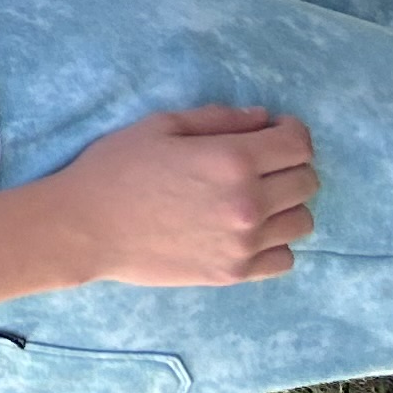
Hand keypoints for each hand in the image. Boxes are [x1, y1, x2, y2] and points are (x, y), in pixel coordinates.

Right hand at [45, 107, 316, 285]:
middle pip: (307, 181)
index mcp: (232, 160)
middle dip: (290, 164)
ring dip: (285, 204)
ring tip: (254, 198)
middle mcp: (248, 203)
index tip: (276, 130)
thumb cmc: (115, 168)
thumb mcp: (159, 126)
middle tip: (262, 162)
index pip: (298, 144)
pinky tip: (245, 230)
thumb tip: (262, 119)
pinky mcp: (236, 273)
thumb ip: (217, 119)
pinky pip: (285, 258)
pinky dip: (274, 242)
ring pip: (302, 221)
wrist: (85, 228)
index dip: (292, 131)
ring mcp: (245, 243)